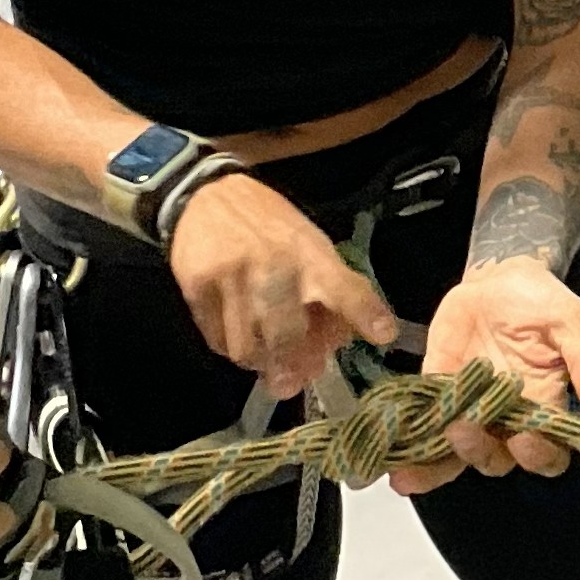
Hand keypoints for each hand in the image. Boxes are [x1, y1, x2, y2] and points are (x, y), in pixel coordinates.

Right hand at [167, 170, 405, 398]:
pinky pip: (217, 339)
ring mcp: (231, 276)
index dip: (363, 311)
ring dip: (261, 363)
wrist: (206, 196)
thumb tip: (337, 342)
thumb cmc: (269, 228)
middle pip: (286, 332)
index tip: (383, 334)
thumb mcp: (308, 245)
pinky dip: (232, 349)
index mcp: (308, 253)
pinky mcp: (197, 287)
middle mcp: (272, 264)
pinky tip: (241, 339)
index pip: (342, 285)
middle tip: (292, 383)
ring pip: (247, 346)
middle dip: (292, 365)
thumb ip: (327, 291)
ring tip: (266, 362)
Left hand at [392, 255, 579, 492]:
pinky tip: (396, 469)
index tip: (526, 438)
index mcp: (545, 408)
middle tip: (464, 429)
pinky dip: (410, 452)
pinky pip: (424, 430)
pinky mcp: (436, 395)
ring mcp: (470, 410)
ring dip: (436, 464)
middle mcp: (507, 419)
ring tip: (413, 465)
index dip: (538, 455)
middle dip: (480, 452)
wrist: (500, 278)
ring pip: (456, 456)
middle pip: (498, 459)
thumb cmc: (542, 302)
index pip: (548, 453)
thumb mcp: (570, 320)